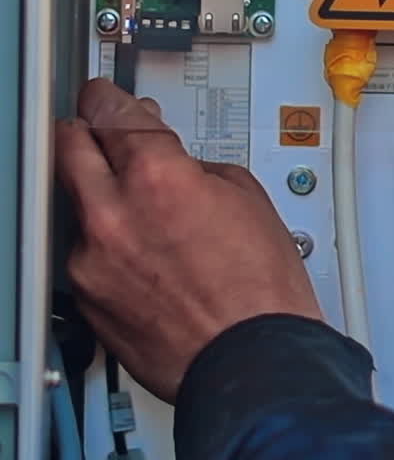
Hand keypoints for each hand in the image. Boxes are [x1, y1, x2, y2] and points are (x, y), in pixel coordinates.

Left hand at [55, 78, 322, 401]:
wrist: (254, 363)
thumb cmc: (260, 293)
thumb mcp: (245, 196)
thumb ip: (193, 165)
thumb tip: (173, 161)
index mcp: (156, 175)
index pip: (108, 108)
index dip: (108, 96)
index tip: (107, 96)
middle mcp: (112, 213)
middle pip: (67, 144)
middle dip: (84, 132)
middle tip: (100, 132)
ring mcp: (91, 260)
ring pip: (74, 204)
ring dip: (98, 198)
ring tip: (138, 212)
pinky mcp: (86, 299)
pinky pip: (84, 255)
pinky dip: (105, 249)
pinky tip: (142, 259)